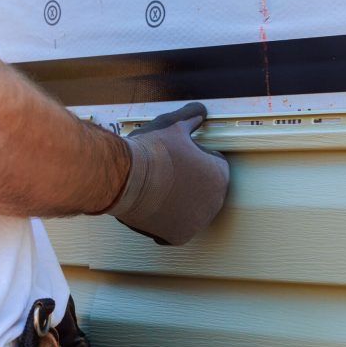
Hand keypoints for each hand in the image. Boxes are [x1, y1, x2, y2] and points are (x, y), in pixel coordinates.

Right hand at [108, 102, 229, 245]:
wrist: (125, 178)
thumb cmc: (151, 151)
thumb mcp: (173, 124)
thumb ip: (191, 116)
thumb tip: (200, 110)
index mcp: (220, 174)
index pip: (212, 164)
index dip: (193, 157)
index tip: (177, 157)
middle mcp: (215, 201)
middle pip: (202, 189)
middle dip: (187, 181)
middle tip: (165, 173)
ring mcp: (198, 221)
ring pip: (189, 209)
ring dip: (177, 202)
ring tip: (156, 189)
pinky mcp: (179, 236)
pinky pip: (175, 228)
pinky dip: (165, 221)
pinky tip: (153, 208)